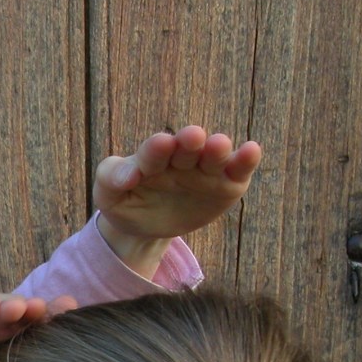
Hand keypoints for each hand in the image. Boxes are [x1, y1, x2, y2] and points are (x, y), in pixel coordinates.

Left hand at [93, 126, 261, 277]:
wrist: (144, 225)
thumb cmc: (125, 200)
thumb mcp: (109, 193)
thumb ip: (113, 178)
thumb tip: (129, 175)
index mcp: (152, 156)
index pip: (153, 150)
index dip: (156, 149)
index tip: (160, 144)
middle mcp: (181, 157)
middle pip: (187, 147)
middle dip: (189, 142)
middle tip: (192, 137)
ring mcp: (206, 170)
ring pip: (214, 156)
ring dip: (217, 150)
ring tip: (217, 145)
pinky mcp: (227, 185)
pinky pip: (239, 171)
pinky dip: (247, 160)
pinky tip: (252, 150)